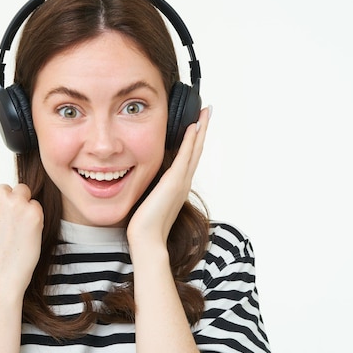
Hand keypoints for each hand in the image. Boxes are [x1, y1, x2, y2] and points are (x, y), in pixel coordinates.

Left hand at [127, 106, 210, 253]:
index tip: (198, 125)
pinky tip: (193, 126)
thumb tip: (146, 179)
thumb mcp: (150, 200)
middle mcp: (183, 182)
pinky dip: (190, 140)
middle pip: (197, 150)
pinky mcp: (174, 182)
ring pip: (194, 150)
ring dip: (200, 130)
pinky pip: (185, 156)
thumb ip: (152, 188)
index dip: (194, 141)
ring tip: (206, 113)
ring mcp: (181, 181)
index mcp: (177, 186)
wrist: (147, 240)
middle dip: (202, 130)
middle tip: (208, 112)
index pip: (188, 158)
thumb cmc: (145, 225)